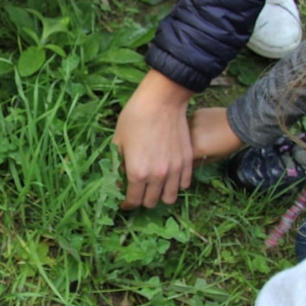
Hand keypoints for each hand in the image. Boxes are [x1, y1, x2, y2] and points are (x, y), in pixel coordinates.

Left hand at [113, 70, 195, 209]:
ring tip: (154, 187)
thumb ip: (118, 165)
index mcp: (137, 173)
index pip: (132, 201)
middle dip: (142, 200)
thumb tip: (118, 181)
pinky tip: (169, 176)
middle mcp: (157, 176)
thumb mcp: (118, 141)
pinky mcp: (187, 162)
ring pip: (169, 198)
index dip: (126, 204)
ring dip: (160, 195)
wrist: (162, 100)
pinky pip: (184, 184)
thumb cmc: (135, 117)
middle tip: (138, 191)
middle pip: (151, 203)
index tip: (124, 201)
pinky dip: (176, 184)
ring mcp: (175, 170)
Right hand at [188, 107, 244, 164]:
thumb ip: (198, 162)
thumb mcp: (215, 157)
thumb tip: (189, 165)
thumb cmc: (229, 143)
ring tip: (200, 137)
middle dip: (185, 149)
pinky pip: (190, 123)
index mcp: (195, 148)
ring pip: (184, 133)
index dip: (186, 161)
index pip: (183, 158)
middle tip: (196, 148)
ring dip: (187, 137)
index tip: (190, 162)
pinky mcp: (195, 114)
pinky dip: (194, 127)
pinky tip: (203, 127)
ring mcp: (191, 122)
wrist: (240, 122)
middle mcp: (190, 135)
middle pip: (182, 145)